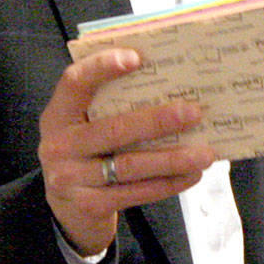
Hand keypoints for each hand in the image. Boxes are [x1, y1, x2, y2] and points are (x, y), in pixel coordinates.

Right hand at [39, 48, 215, 255]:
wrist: (64, 203)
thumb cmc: (85, 148)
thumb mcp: (82, 122)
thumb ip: (108, 103)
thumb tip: (165, 80)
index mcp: (58, 114)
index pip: (74, 82)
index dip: (102, 67)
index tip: (137, 58)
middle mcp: (59, 145)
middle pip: (113, 130)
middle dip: (157, 121)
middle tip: (193, 113)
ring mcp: (71, 179)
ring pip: (129, 167)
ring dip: (172, 159)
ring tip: (205, 153)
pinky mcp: (90, 205)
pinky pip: (135, 193)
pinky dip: (167, 184)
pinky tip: (191, 175)